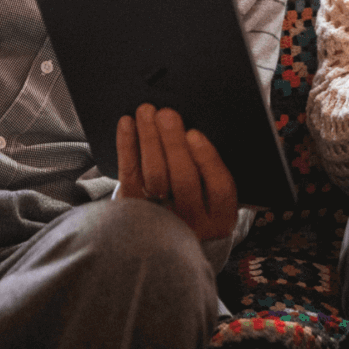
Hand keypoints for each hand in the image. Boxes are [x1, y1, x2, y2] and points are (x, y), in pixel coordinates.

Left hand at [116, 104, 237, 241]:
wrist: (163, 236)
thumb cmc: (200, 201)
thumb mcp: (216, 197)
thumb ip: (214, 172)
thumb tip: (199, 131)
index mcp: (220, 218)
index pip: (220, 190)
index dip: (207, 160)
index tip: (194, 133)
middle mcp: (193, 223)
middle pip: (184, 181)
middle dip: (174, 143)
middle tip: (166, 114)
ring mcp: (162, 220)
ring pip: (155, 177)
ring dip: (150, 139)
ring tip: (147, 112)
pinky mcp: (133, 212)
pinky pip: (130, 177)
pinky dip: (127, 147)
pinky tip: (127, 124)